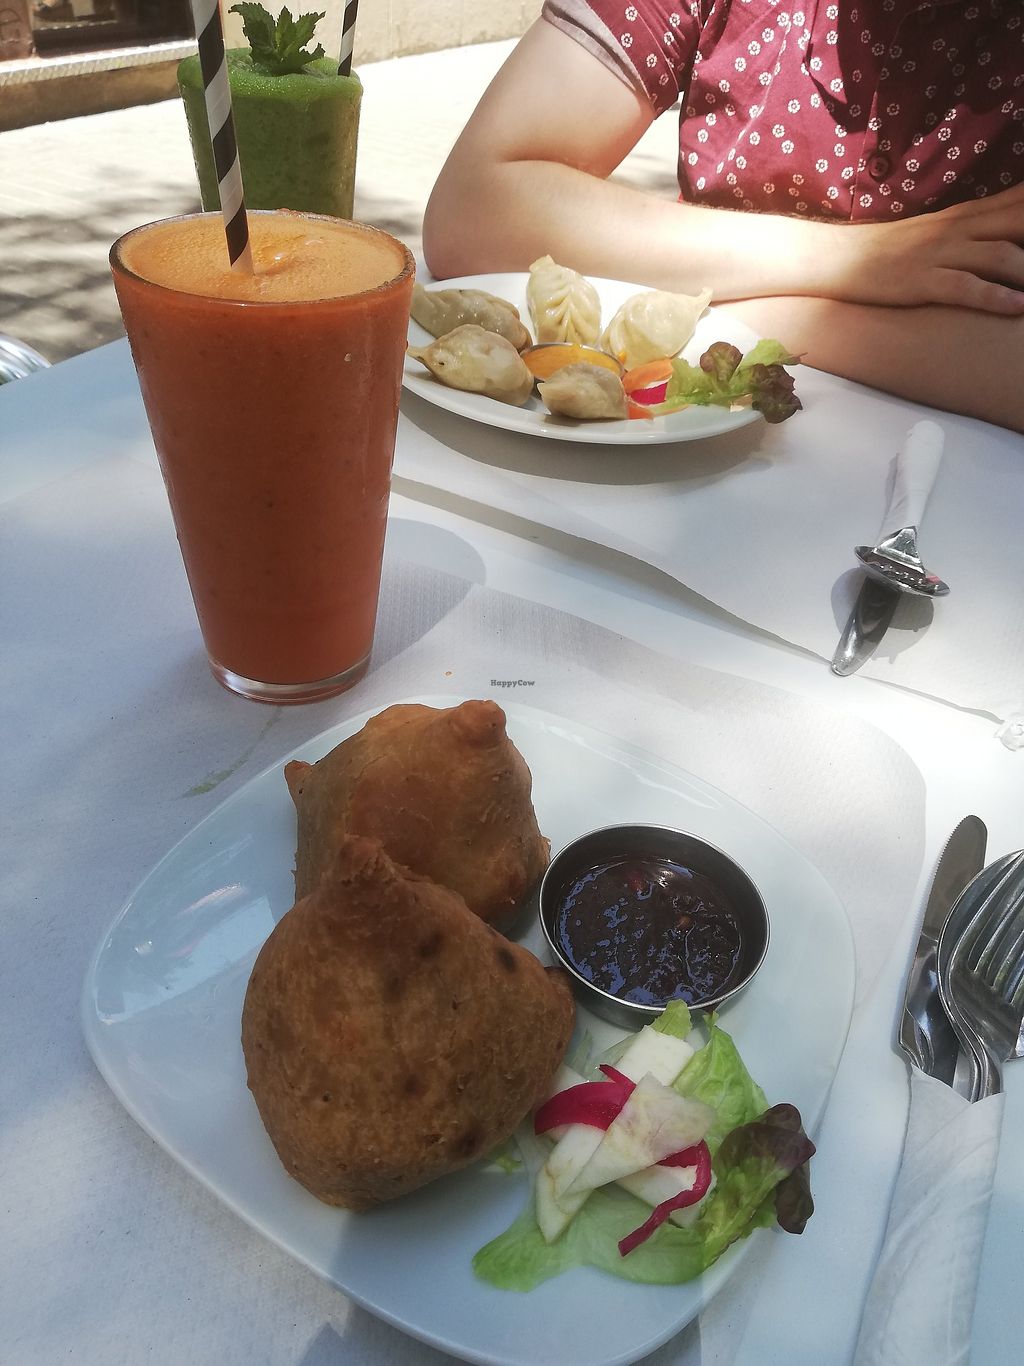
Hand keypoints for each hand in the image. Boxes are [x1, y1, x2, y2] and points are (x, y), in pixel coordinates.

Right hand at [847, 183, 1023, 314]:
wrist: (844, 259)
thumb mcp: (945, 230)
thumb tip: (1014, 226)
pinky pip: (965, 288)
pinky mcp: (923, 281)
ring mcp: (942, 254)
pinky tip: (1017, 306)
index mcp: (971, 214)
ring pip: (1002, 255)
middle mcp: (962, 228)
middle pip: (1023, 222)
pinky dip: (995, 296)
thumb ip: (985, 226)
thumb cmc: (897, 251)